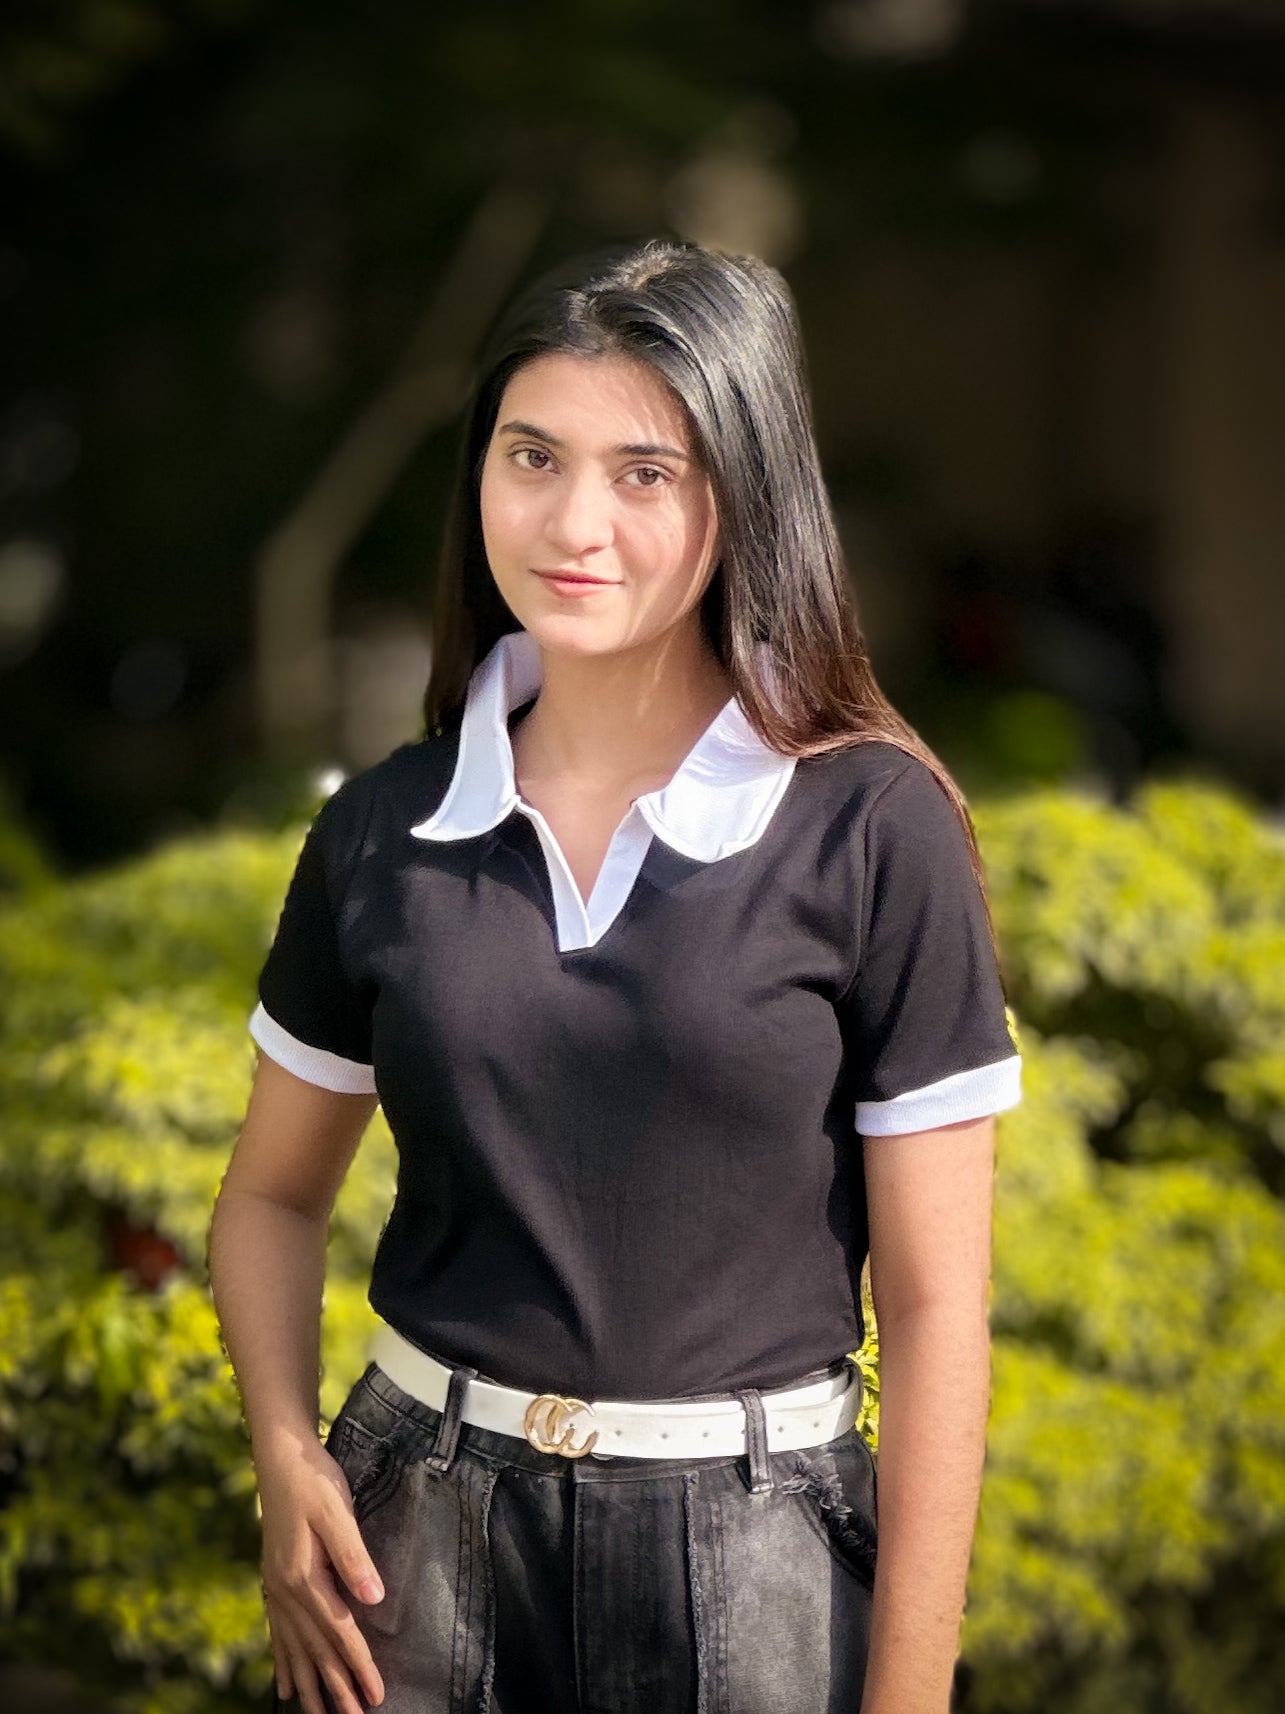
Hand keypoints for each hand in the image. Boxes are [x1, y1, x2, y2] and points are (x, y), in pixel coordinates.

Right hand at [256, 1431, 386, 1713]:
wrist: (280, 1458)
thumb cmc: (314, 1481)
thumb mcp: (338, 1511)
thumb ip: (354, 1556)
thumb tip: (374, 1600)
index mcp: (304, 1577)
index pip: (339, 1632)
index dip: (358, 1665)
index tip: (376, 1696)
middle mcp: (286, 1591)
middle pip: (316, 1650)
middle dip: (336, 1688)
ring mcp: (277, 1589)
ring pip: (294, 1649)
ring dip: (308, 1686)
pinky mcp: (275, 1581)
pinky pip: (278, 1635)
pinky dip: (284, 1663)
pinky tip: (286, 1686)